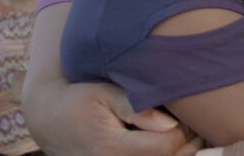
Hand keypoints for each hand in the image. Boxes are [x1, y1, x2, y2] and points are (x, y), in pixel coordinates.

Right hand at [22, 81, 193, 155]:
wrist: (51, 122)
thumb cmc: (79, 101)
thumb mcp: (104, 93)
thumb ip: (136, 106)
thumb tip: (170, 124)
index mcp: (110, 148)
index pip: (166, 146)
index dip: (184, 129)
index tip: (184, 112)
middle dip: (188, 143)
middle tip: (192, 120)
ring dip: (181, 152)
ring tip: (185, 130)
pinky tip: (170, 143)